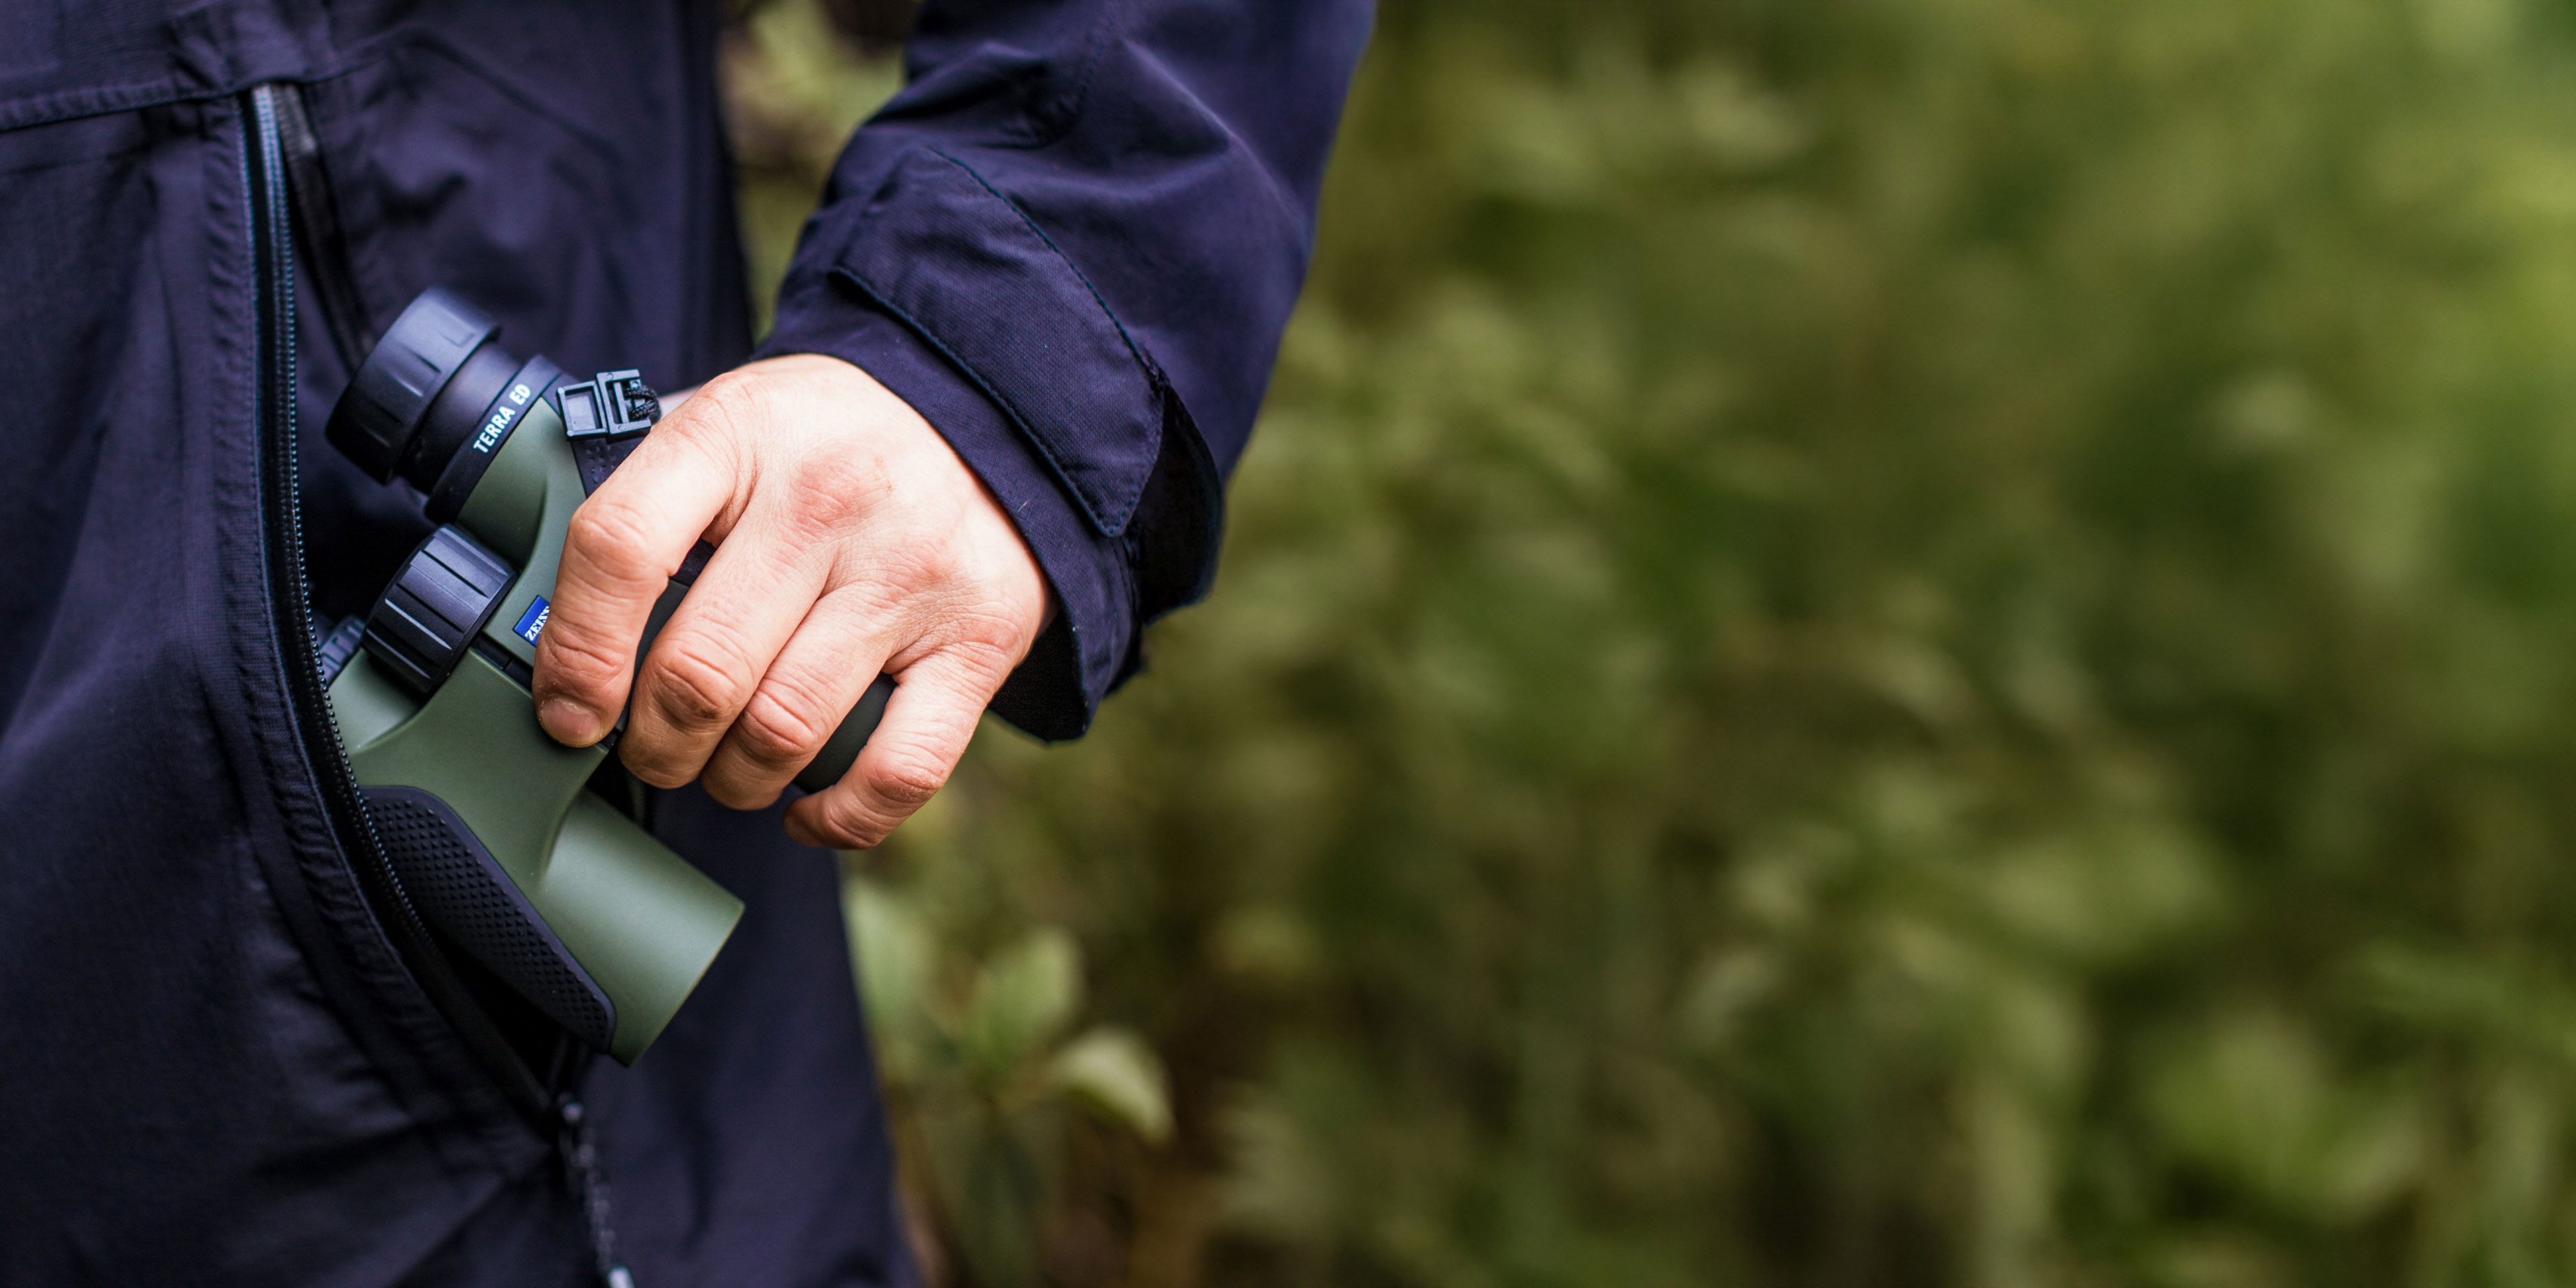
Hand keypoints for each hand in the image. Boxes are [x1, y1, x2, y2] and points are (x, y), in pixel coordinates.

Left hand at [529, 353, 1049, 847]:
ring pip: (785, 731)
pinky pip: (898, 769)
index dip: (576, 653)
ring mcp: (912, 573)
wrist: (981, 422)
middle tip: (648, 747)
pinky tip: (807, 810)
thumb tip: (539, 621)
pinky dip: (839, 817)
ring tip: (724, 767)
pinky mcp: (980, 641)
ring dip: (732, 779)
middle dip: (652, 743)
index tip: (568, 711)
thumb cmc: (820, 444)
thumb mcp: (725, 423)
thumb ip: (643, 498)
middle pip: (701, 670)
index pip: (620, 548)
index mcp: (737, 433)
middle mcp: (828, 499)